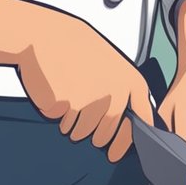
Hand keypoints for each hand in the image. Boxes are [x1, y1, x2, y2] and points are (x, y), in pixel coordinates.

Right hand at [17, 16, 153, 161]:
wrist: (45, 34)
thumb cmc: (76, 49)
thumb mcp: (111, 65)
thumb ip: (123, 91)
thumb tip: (130, 124)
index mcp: (130, 81)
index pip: (140, 120)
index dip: (129, 139)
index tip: (120, 150)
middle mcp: (115, 93)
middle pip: (106, 134)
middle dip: (96, 138)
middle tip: (89, 135)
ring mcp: (91, 100)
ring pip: (82, 132)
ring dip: (74, 128)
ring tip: (68, 103)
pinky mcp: (67, 105)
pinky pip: (63, 123)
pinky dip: (57, 116)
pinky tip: (55, 95)